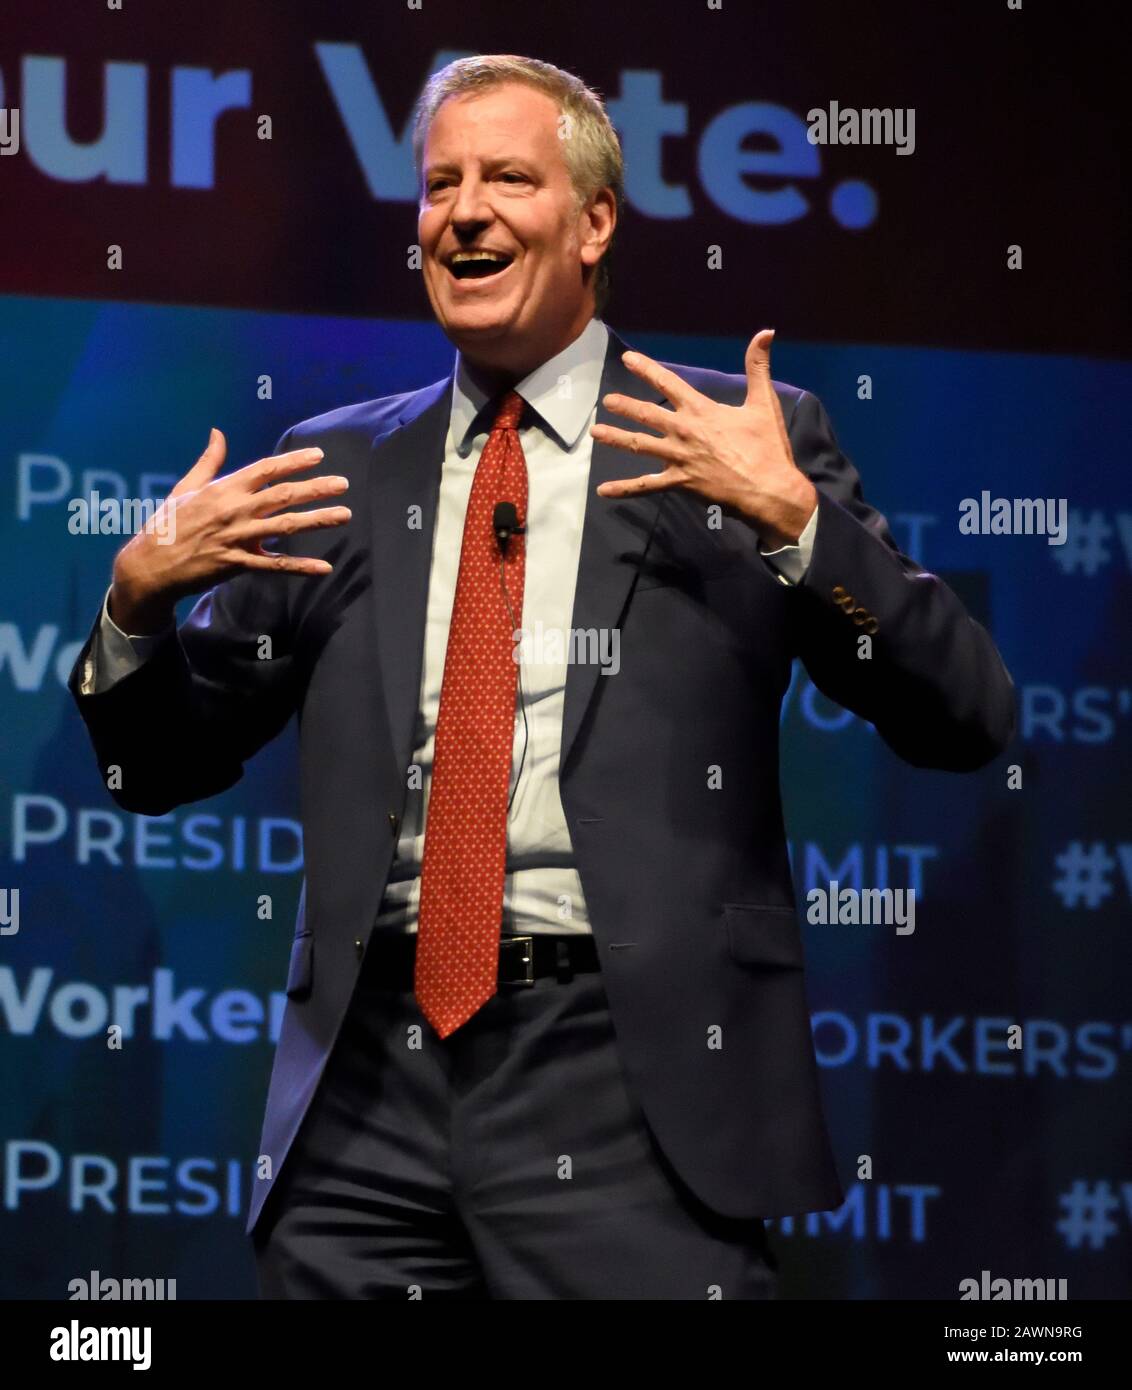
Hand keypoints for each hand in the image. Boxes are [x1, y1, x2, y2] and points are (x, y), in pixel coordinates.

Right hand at [109, 428, 350, 633]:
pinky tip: (324, 567)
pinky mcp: (238, 564)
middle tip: (343, 483)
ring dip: (317, 520)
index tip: (318, 456)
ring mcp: (238, 538)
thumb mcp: (186, 487)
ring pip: (285, 526)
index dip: (293, 461)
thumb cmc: (168, 523)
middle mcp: (234, 510)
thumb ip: (209, 461)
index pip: (265, 470)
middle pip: (283, 495)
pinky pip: (275, 565)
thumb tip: (217, 432)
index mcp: (223, 489)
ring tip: (344, 515)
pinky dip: (301, 567)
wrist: (150, 564)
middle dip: (316, 488)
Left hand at [590, 329, 816, 547]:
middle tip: (606, 401)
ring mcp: (678, 458)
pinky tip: (602, 490)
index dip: (646, 369)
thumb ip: (758, 367)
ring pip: (639, 445)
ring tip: (596, 432)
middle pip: (646, 413)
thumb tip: (766, 332)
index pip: (668, 382)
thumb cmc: (767, 447)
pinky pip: (646, 485)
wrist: (768, 488)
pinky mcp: (679, 482)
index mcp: (701, 410)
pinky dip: (624, 488)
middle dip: (624, 406)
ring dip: (616, 437)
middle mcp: (684, 431)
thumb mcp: (763, 403)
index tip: (628, 360)